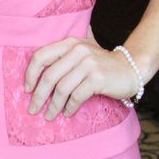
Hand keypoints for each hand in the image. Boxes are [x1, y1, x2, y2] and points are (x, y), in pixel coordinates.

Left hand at [24, 36, 138, 118]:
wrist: (131, 68)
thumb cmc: (102, 64)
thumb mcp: (82, 53)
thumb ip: (63, 57)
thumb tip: (35, 76)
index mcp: (70, 43)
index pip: (41, 56)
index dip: (30, 74)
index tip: (27, 89)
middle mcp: (78, 50)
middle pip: (49, 76)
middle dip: (39, 96)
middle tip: (33, 109)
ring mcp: (89, 64)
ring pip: (62, 88)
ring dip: (53, 106)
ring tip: (49, 115)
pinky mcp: (98, 78)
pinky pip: (77, 96)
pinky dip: (70, 107)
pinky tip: (67, 113)